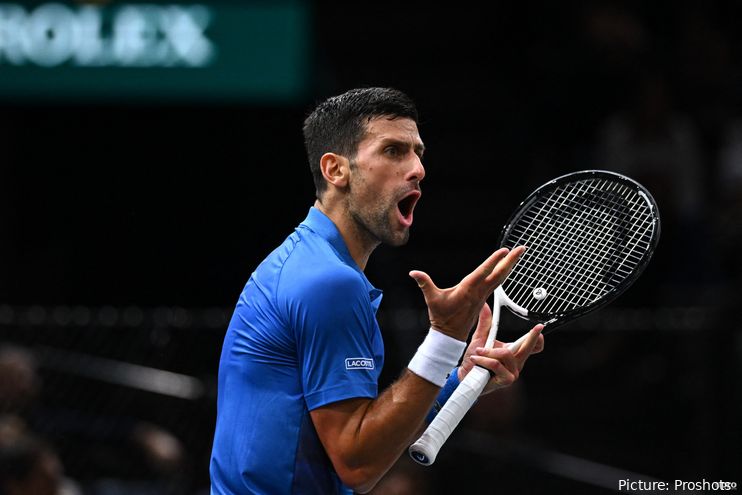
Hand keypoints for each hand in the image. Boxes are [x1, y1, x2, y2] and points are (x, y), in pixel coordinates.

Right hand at [409, 247, 524, 340]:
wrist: (450, 334)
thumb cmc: (441, 317)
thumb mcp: (431, 299)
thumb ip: (424, 283)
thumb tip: (413, 273)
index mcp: (468, 289)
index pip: (483, 272)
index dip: (494, 261)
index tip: (504, 250)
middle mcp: (479, 291)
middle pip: (499, 273)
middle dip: (511, 260)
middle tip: (522, 248)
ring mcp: (483, 295)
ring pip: (500, 277)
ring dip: (510, 265)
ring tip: (518, 253)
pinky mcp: (483, 297)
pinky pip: (497, 282)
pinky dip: (504, 272)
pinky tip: (508, 267)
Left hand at [458, 303, 543, 393]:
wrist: (465, 375)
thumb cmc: (475, 360)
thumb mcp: (480, 338)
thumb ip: (485, 323)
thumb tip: (485, 306)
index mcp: (513, 352)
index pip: (530, 345)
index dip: (536, 336)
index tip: (540, 327)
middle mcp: (516, 362)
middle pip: (528, 348)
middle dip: (532, 337)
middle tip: (538, 329)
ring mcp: (513, 371)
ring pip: (505, 354)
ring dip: (488, 352)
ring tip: (478, 353)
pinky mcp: (507, 379)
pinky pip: (496, 364)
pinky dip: (484, 360)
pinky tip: (476, 359)